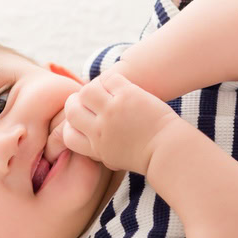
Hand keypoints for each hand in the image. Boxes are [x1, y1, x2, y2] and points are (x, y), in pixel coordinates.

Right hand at [52, 71, 179, 174]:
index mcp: (95, 147)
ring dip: (94, 89)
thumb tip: (88, 137)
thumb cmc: (147, 154)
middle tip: (89, 100)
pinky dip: (112, 79)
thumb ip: (99, 148)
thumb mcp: (115, 159)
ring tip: (105, 91)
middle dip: (77, 103)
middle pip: (72, 110)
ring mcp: (112, 112)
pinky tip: (121, 85)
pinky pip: (109, 79)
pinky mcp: (127, 96)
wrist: (169, 150)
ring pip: (87, 91)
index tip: (83, 120)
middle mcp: (99, 130)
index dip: (71, 125)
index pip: (67, 134)